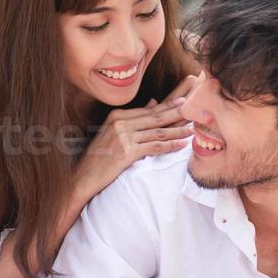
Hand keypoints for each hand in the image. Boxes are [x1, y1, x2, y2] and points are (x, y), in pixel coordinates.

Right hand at [73, 75, 195, 201]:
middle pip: (155, 117)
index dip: (168, 105)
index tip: (184, 101)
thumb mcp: (112, 133)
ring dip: (177, 131)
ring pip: (157, 132)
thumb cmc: (98, 157)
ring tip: (193, 129)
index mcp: (117, 116)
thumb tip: (153, 102)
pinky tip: (182, 145)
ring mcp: (123, 137)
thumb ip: (133, 118)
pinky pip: (153, 147)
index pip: (148, 110)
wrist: (82, 177)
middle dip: (177, 113)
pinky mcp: (126, 152)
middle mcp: (120, 123)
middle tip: (194, 109)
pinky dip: (169, 146)